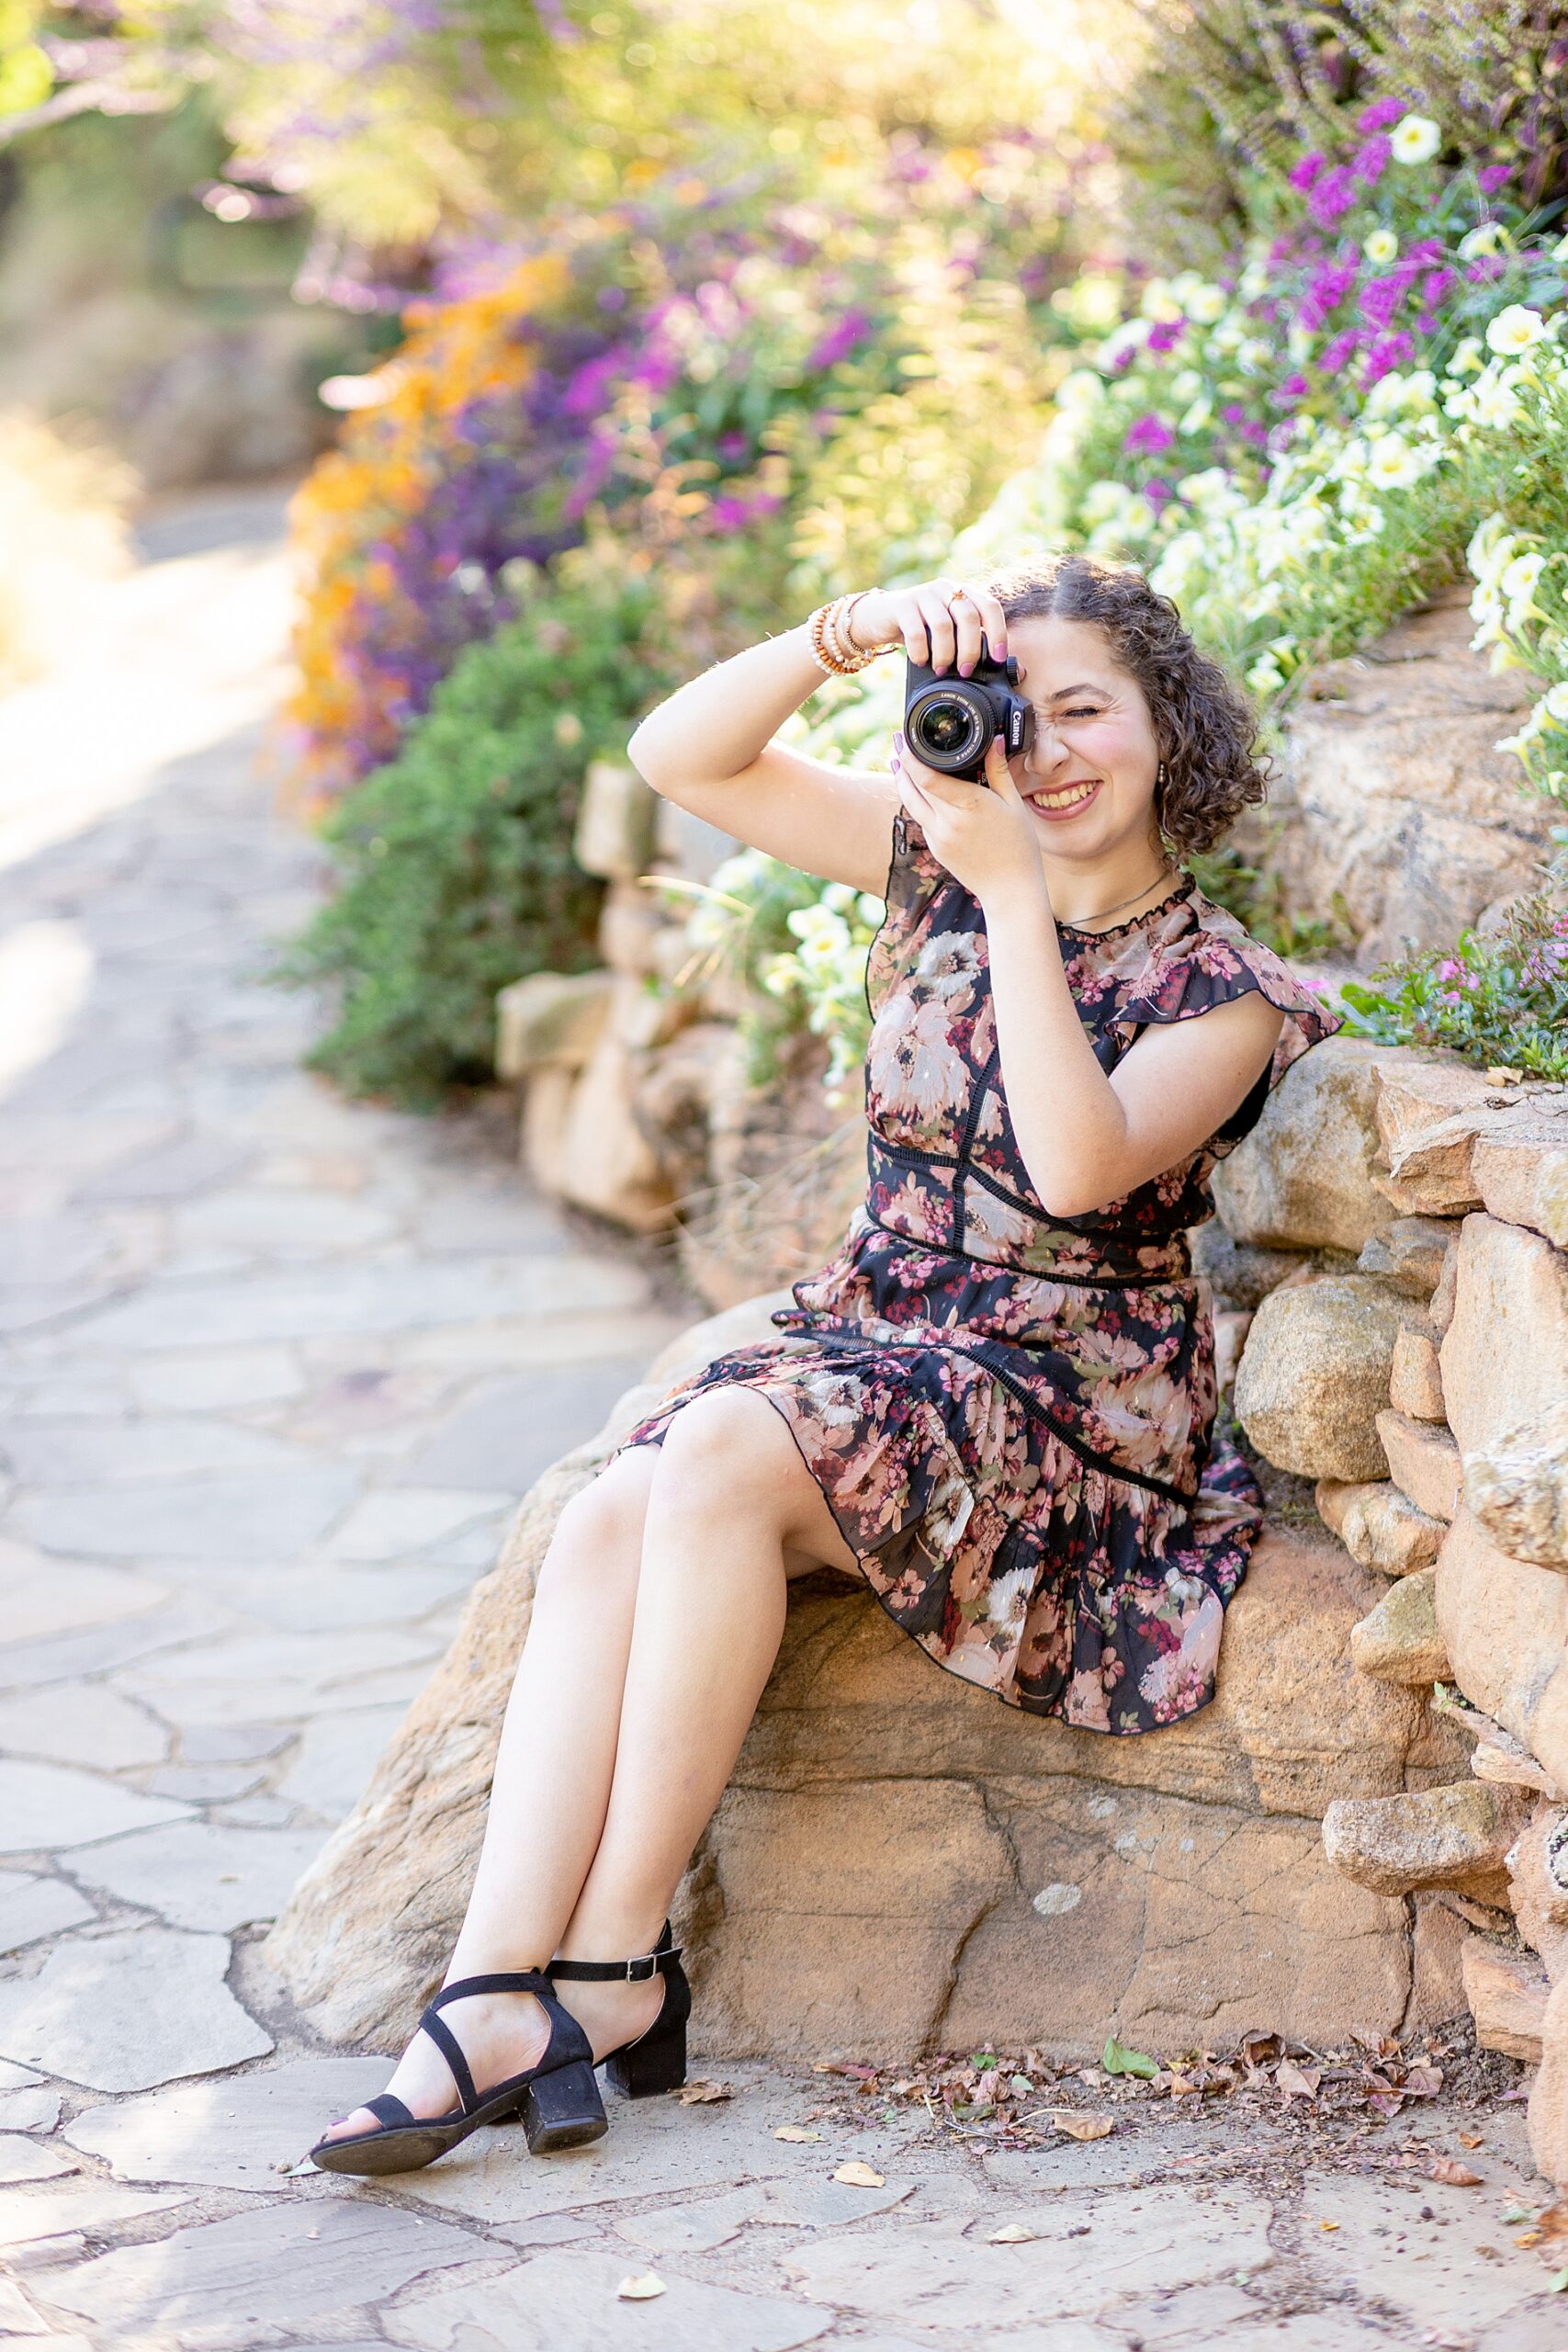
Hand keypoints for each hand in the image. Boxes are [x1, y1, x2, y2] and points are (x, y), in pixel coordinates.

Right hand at [847, 578, 1009, 675]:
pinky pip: (916, 631)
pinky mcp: (901, 604)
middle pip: (969, 616)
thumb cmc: (919, 629)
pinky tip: (919, 661)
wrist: (878, 618)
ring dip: (945, 653)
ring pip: (943, 625)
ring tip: (940, 669)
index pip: (990, 606)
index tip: (996, 657)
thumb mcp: (946, 634)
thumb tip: (1004, 668)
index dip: (998, 632)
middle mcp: (946, 589)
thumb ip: (968, 642)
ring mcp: (923, 594)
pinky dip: (921, 652)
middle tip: (964, 670)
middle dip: (970, 649)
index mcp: (963, 593)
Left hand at [891, 729, 1047, 912]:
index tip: (905, 738)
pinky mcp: (936, 848)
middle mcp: (948, 822)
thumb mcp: (1013, 804)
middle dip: (903, 761)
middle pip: (914, 786)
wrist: (1010, 889)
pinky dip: (917, 801)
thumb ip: (998, 770)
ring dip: (901, 780)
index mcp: (970, 805)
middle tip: (898, 739)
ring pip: (911, 803)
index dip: (910, 756)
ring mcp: (938, 837)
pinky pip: (921, 819)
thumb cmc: (1018, 846)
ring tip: (896, 760)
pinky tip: (917, 789)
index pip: (928, 777)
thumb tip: (993, 741)